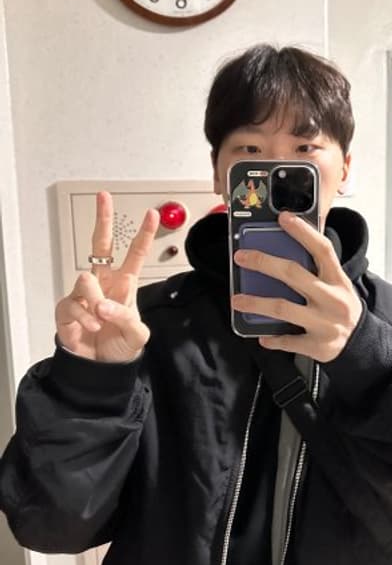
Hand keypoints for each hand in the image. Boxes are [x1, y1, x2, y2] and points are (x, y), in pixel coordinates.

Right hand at [55, 192, 159, 361]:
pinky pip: (74, 304)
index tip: (151, 215)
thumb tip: (107, 301)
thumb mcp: (137, 334)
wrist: (102, 367)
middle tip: (104, 198)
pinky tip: (91, 327)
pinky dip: (85, 318)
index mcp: (124, 284)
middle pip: (100, 245)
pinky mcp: (67, 307)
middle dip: (103, 220)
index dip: (143, 235)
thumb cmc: (121, 345)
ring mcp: (84, 294)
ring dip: (96, 301)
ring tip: (101, 319)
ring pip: (85, 280)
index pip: (134, 255)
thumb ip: (127, 316)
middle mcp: (103, 283)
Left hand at [231, 212, 362, 362]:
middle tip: (242, 257)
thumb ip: (320, 270)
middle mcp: (331, 299)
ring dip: (256, 303)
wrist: (362, 343)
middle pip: (293, 274)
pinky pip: (287, 340)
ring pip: (283, 308)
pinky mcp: (316, 345)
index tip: (283, 217)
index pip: (322, 249)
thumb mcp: (339, 285)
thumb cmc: (343, 309)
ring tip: (237, 300)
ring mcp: (324, 323)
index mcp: (338, 280)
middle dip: (264, 263)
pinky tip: (261, 336)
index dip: (303, 232)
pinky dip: (272, 339)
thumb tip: (290, 245)